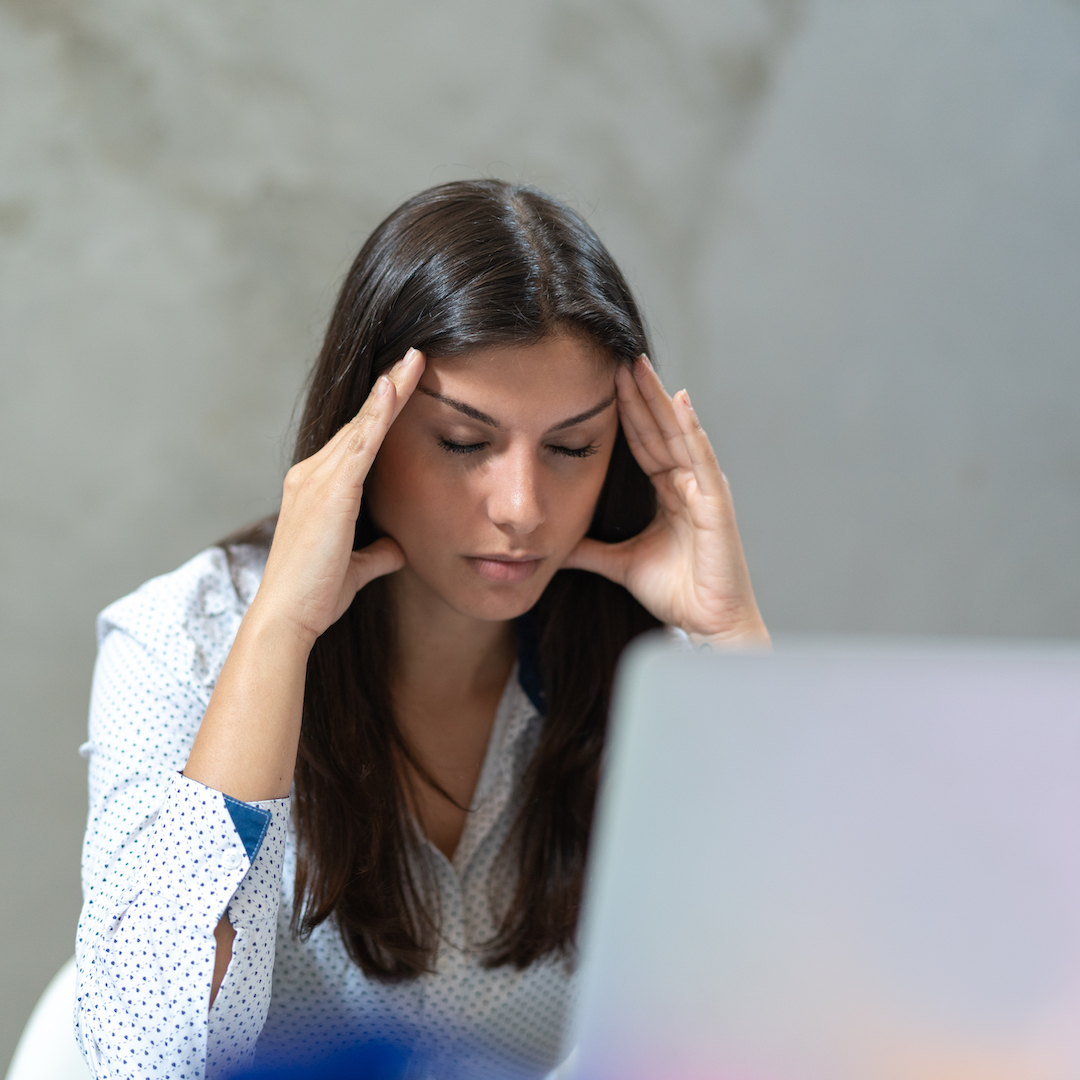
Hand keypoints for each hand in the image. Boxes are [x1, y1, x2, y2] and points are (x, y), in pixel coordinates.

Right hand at [251, 348, 425, 645]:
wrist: (287, 617)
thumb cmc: (314, 597)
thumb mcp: (355, 570)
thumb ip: (376, 554)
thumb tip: (398, 549)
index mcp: (314, 489)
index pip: (355, 442)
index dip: (379, 414)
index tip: (402, 386)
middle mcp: (310, 475)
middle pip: (358, 424)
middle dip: (388, 389)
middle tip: (414, 357)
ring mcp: (316, 479)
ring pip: (361, 425)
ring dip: (389, 390)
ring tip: (414, 360)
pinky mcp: (330, 491)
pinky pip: (361, 444)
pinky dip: (378, 414)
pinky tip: (394, 388)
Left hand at [564, 357, 768, 648]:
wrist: (707, 625)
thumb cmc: (676, 594)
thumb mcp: (621, 563)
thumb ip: (591, 551)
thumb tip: (556, 544)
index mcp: (668, 493)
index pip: (642, 443)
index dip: (624, 412)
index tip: (603, 381)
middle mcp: (688, 484)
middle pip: (659, 429)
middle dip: (639, 393)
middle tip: (618, 355)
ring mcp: (705, 490)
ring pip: (678, 434)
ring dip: (659, 399)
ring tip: (640, 366)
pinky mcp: (717, 503)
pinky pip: (701, 459)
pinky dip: (691, 429)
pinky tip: (680, 402)